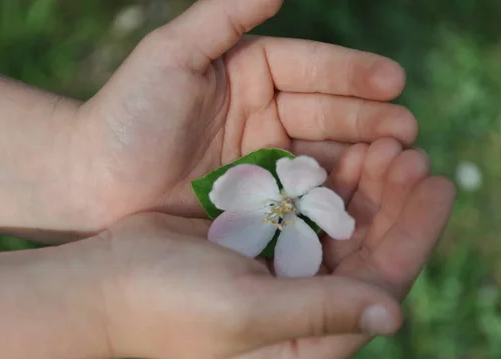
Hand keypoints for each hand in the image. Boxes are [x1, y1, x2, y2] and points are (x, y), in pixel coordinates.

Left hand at [76, 0, 416, 225]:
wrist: (92, 182)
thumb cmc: (127, 113)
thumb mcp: (173, 53)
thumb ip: (225, 14)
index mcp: (252, 71)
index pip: (313, 69)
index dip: (353, 74)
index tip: (394, 81)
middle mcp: (267, 112)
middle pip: (328, 112)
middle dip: (369, 120)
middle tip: (408, 132)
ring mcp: (266, 158)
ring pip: (324, 153)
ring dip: (362, 158)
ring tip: (399, 163)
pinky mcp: (261, 199)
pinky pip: (304, 193)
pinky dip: (334, 194)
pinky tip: (363, 197)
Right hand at [92, 141, 453, 358]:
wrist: (109, 282)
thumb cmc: (170, 305)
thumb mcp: (246, 313)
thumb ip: (320, 313)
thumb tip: (396, 314)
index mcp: (312, 342)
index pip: (383, 286)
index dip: (415, 234)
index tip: (438, 183)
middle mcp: (310, 312)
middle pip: (372, 254)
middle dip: (395, 203)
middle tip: (411, 151)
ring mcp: (289, 277)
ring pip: (346, 229)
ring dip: (368, 187)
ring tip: (387, 142)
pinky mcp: (269, 247)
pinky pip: (314, 212)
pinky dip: (332, 183)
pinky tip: (346, 151)